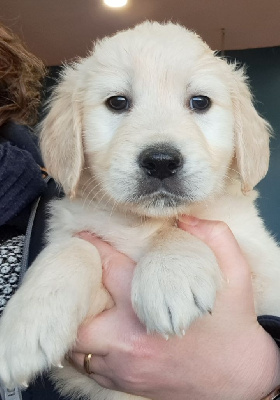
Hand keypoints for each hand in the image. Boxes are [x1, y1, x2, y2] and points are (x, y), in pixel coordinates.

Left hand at [71, 217, 279, 399]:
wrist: (239, 377)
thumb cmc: (234, 322)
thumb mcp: (236, 274)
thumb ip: (215, 238)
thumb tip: (185, 218)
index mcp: (155, 306)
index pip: (112, 267)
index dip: (96, 247)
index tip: (85, 236)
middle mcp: (132, 339)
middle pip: (81, 313)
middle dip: (79, 293)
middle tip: (84, 278)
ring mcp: (126, 366)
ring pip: (79, 344)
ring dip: (80, 322)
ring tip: (90, 304)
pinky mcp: (126, 384)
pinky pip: (88, 367)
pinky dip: (87, 349)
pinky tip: (100, 334)